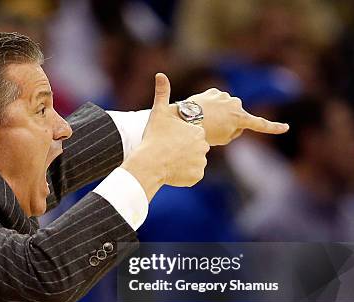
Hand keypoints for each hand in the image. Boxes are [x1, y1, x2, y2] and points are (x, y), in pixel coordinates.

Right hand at [122, 73, 208, 199]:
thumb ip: (162, 94)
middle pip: (194, 149)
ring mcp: (201, 161)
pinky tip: (172, 171)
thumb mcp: (158, 113)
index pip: (192, 135)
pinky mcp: (197, 175)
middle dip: (183, 152)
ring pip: (193, 162)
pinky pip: (192, 175)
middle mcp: (203, 145)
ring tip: (168, 162)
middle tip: (167, 152)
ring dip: (183, 163)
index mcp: (197, 130)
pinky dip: (184, 175)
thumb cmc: (153, 137)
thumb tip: (160, 74)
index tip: (168, 141)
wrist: (150, 162)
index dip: (179, 139)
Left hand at [188, 88, 288, 145]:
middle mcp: (236, 104)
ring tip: (204, 122)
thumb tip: (233, 122)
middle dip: (229, 124)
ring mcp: (224, 96)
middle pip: (238, 119)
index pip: (260, 124)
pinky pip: (216, 102)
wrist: (184, 117)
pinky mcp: (213, 92)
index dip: (273, 127)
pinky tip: (201, 112)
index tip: (286, 128)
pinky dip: (211, 107)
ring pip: (226, 110)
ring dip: (219, 115)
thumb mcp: (222, 139)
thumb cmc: (203, 132)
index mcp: (240, 117)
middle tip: (213, 132)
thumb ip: (233, 131)